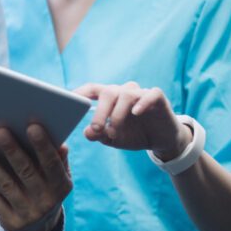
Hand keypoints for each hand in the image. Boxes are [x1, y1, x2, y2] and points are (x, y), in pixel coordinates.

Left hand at [0, 124, 71, 230]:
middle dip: (12, 151)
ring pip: (7, 185)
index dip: (43, 146)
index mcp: (60, 185)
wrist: (38, 229)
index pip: (52, 163)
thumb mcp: (58, 178)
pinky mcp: (11, 222)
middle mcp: (46, 200)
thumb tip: (61, 144)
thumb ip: (58, 160)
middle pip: (27, 172)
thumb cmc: (45, 189)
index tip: (32, 126)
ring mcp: (28, 213)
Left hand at [75, 82, 190, 159]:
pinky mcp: (158, 98)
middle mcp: (124, 92)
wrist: (161, 141)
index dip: (80, 92)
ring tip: (114, 131)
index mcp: (110, 98)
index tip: (68, 100)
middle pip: (108, 92)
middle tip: (96, 128)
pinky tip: (136, 112)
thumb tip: (86, 133)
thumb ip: (99, 135)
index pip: (92, 89)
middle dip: (99, 111)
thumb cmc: (134, 135)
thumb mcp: (114, 139)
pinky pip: (150, 95)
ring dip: (118, 114)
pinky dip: (142, 102)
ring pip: (126, 94)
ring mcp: (141, 93)